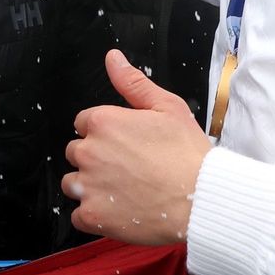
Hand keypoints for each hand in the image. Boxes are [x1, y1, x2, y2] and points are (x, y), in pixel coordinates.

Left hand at [63, 49, 211, 244]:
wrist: (201, 198)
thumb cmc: (187, 154)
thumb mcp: (167, 107)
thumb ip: (132, 82)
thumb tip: (112, 58)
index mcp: (103, 122)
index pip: (84, 123)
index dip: (103, 133)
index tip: (122, 144)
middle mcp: (89, 152)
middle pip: (76, 152)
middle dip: (94, 158)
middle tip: (126, 168)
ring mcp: (88, 186)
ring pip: (72, 183)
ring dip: (89, 186)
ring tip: (121, 191)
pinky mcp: (92, 216)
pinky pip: (78, 215)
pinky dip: (93, 215)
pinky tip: (117, 211)